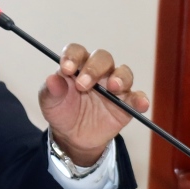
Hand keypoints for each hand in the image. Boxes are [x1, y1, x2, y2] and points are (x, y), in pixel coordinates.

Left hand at [39, 43, 150, 165]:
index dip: (73, 56)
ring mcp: (114, 87)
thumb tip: (51, 78)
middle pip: (103, 58)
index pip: (77, 51)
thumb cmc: (61, 112)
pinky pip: (137, 98)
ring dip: (120, 77)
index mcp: (77, 66)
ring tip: (113, 87)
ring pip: (124, 73)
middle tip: (83, 85)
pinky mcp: (127, 104)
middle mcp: (98, 72)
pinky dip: (140, 99)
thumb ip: (51, 90)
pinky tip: (140, 104)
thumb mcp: (49, 103)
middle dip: (94, 68)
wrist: (72, 137)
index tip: (66, 69)